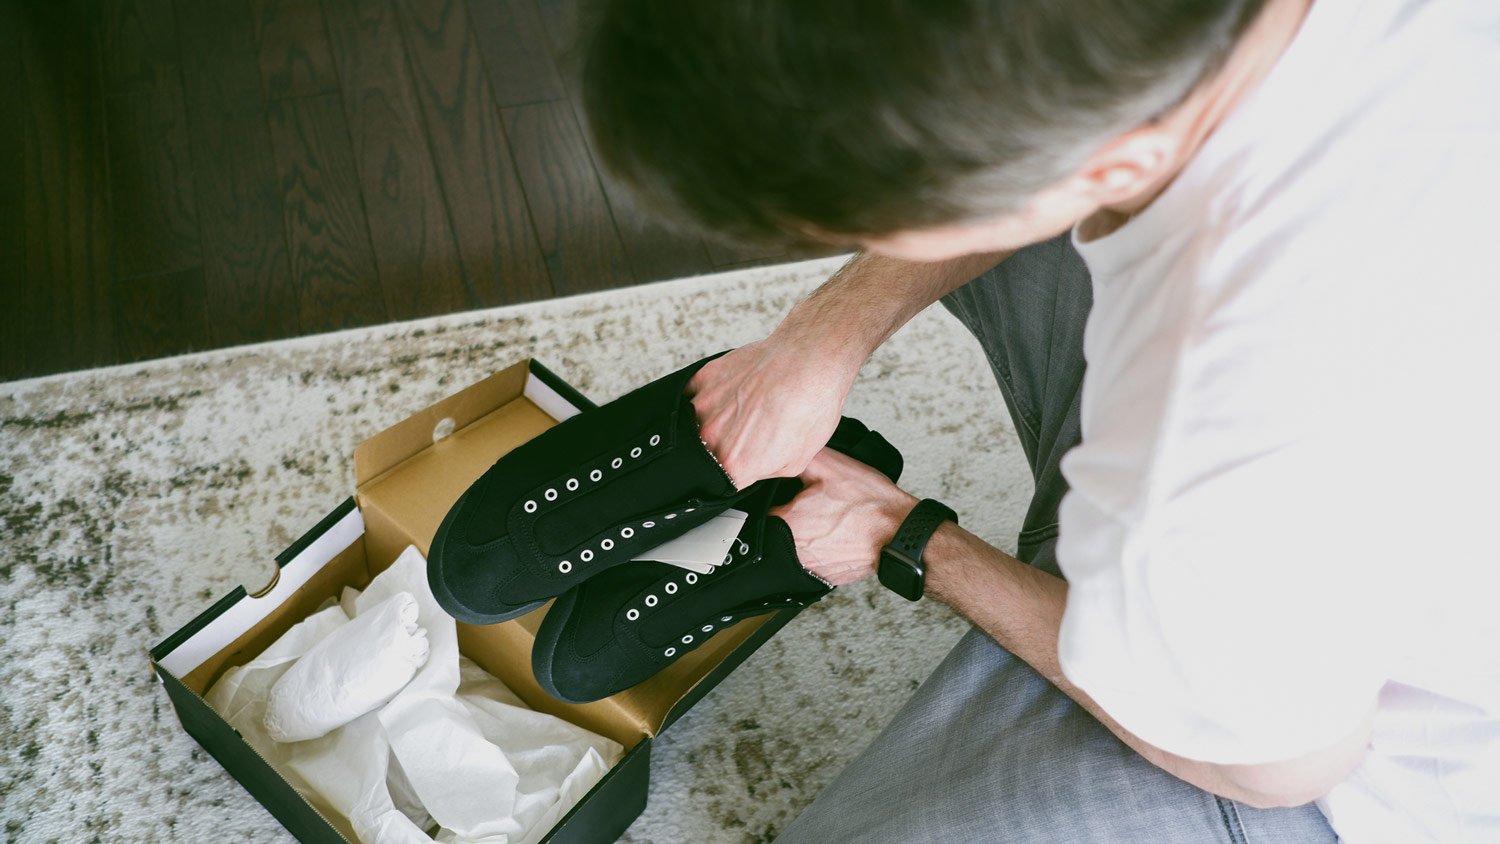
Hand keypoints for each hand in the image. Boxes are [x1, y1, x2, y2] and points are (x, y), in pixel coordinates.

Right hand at [688, 336, 860, 486]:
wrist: (811, 359)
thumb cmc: (810, 404)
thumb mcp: (796, 461)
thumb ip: (763, 473)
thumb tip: (753, 471)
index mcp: (733, 464)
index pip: (719, 482)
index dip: (733, 475)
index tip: (743, 466)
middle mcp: (710, 437)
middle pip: (704, 453)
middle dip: (724, 448)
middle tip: (749, 433)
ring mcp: (703, 405)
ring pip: (696, 423)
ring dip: (716, 420)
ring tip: (747, 408)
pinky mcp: (703, 378)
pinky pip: (694, 394)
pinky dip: (711, 395)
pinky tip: (736, 391)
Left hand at [771, 448, 917, 585]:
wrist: (899, 533)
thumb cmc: (869, 504)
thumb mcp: (830, 465)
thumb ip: (799, 457)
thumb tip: (782, 451)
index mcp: (787, 521)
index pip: (758, 509)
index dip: (772, 496)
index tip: (787, 492)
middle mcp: (794, 549)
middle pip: (774, 529)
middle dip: (789, 515)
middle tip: (812, 504)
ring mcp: (811, 567)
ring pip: (793, 547)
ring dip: (805, 534)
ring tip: (826, 519)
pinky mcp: (826, 577)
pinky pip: (814, 560)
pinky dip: (822, 548)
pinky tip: (835, 534)